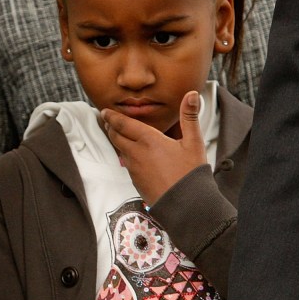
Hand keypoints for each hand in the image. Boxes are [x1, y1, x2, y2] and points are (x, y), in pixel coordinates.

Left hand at [100, 90, 207, 205]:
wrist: (186, 205)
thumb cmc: (191, 173)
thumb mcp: (194, 142)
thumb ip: (190, 116)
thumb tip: (191, 94)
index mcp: (149, 140)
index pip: (123, 124)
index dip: (112, 117)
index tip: (105, 111)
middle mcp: (137, 153)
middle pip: (116, 136)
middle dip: (111, 127)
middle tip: (108, 121)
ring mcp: (134, 168)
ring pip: (120, 150)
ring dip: (118, 141)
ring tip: (119, 134)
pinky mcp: (135, 181)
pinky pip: (127, 164)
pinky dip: (126, 155)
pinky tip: (134, 155)